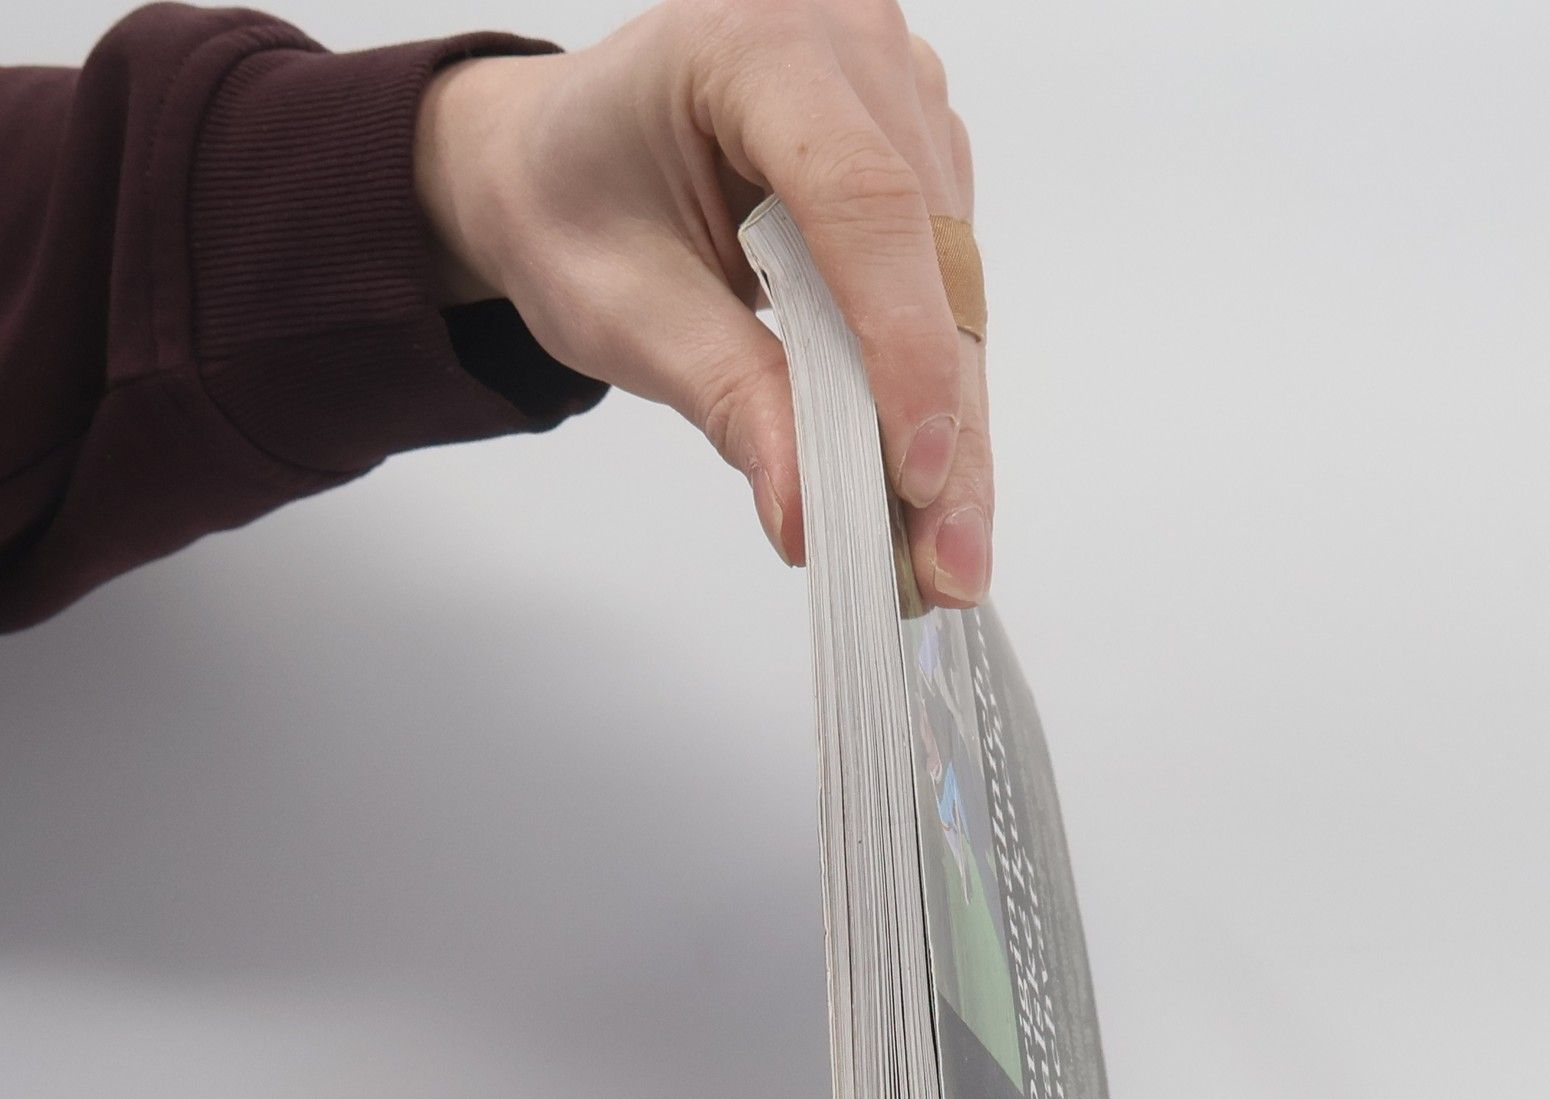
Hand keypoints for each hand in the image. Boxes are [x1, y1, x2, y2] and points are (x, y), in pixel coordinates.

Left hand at [414, 0, 990, 606]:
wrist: (560, 158)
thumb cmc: (572, 203)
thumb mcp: (619, 307)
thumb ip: (723, 394)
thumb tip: (806, 513)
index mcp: (755, 37)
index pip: (863, 201)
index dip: (902, 347)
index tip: (915, 477)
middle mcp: (854, 45)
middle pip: (932, 258)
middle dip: (946, 428)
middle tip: (951, 564)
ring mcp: (905, 95)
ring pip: (960, 287)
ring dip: (959, 427)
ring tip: (947, 554)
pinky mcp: (928, 157)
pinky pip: (954, 291)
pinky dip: (944, 396)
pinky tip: (935, 488)